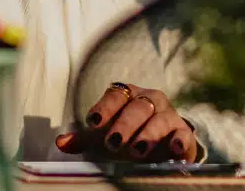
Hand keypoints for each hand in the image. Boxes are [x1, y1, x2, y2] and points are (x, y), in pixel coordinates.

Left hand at [54, 83, 197, 162]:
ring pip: (159, 119)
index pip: (116, 94)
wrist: (165, 141)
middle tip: (113, 142)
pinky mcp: (183, 133)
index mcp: (129, 95)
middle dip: (124, 125)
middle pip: (137, 107)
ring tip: (137, 150)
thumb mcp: (107, 134)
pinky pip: (182, 134)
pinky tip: (172, 149)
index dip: (104, 107)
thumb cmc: (130, 133)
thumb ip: (86, 139)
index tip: (93, 122)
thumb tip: (61, 142)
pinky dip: (178, 141)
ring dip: (148, 134)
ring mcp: (168, 115)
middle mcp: (150, 100)